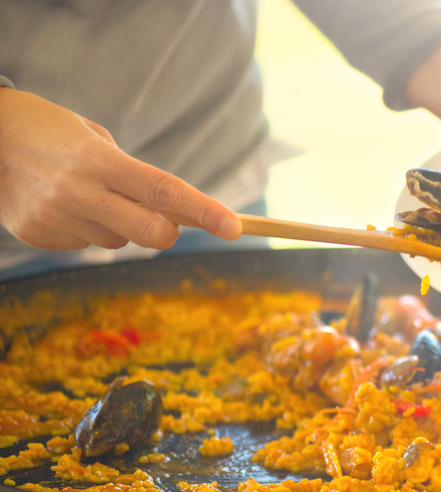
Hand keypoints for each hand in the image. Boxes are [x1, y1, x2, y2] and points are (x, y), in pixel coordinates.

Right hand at [0, 88, 240, 250]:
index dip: (205, 212)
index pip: (165, 192)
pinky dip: (86, 229)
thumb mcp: (93, 138)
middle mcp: (78, 192)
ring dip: (120, 226)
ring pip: (117, 242)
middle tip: (165, 220)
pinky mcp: (37, 235)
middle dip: (168, 232)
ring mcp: (56, 217)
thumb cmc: (48, 131)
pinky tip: (62, 204)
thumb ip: (131, 174)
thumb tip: (167, 211)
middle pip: (151, 232)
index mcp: (99, 161)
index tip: (235, 228)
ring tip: (88, 195)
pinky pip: (84, 244)